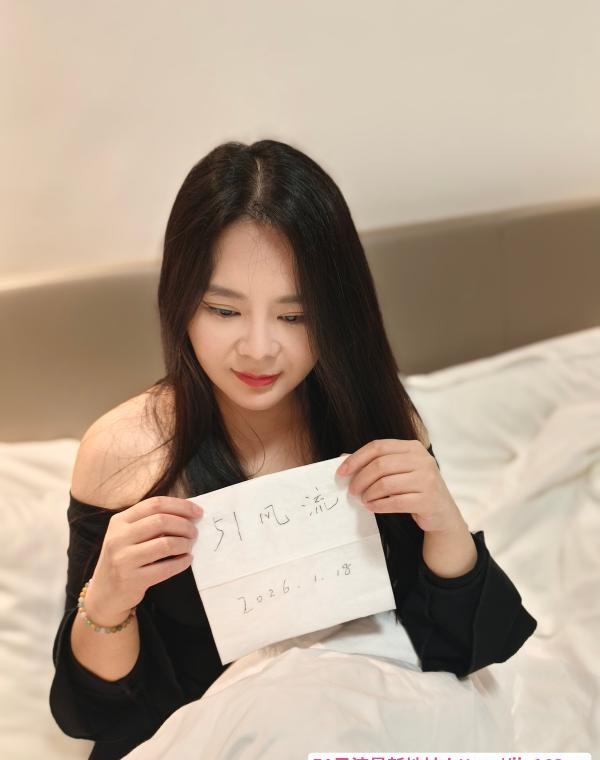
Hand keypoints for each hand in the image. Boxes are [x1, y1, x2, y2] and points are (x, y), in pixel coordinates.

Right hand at [84, 496, 202, 625]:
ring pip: (165, 544)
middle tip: (194, 532)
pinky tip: (186, 560)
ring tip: (189, 546)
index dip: (180, 505)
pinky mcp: (132, 580)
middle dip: (184, 525)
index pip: (154, 504)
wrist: (104, 593)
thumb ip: (151, 522)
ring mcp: (123, 559)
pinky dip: (182, 562)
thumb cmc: (124, 558)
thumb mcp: (128, 535)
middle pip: (161, 521)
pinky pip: (166, 568)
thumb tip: (187, 512)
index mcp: (119, 521)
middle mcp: (118, 538)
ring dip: (184, 544)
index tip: (197, 511)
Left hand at [336, 439, 464, 533]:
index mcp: (413, 447)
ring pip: (386, 484)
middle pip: (380, 465)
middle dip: (361, 478)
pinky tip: (372, 507)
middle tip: (352, 490)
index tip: (342, 472)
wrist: (441, 513)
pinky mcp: (428, 500)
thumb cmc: (415, 489)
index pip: (378, 446)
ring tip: (364, 499)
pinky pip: (396, 502)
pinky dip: (379, 505)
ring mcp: (427, 479)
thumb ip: (374, 462)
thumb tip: (343, 458)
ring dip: (369, 493)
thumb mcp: (398, 471)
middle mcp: (422, 460)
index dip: (357, 458)